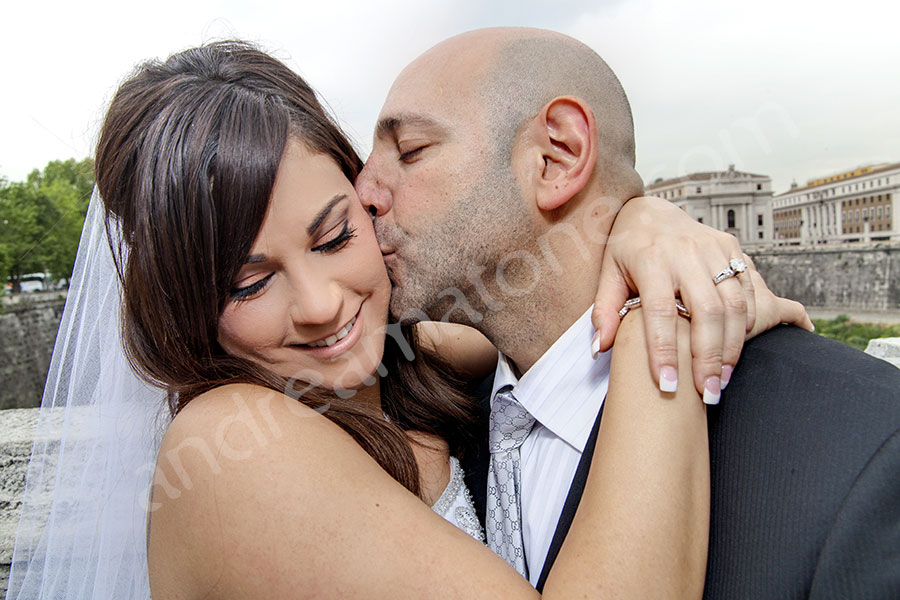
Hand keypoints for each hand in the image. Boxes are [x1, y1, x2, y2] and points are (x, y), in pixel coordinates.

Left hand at [591, 196, 811, 397]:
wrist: (651, 212)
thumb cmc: (626, 250)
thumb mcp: (607, 275)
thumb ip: (605, 310)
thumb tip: (600, 348)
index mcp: (650, 259)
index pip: (660, 312)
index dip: (665, 351)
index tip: (667, 386)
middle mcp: (685, 252)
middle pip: (706, 312)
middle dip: (708, 358)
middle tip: (707, 393)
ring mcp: (713, 248)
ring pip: (733, 304)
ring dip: (732, 347)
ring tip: (722, 380)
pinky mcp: (731, 248)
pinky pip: (747, 291)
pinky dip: (746, 324)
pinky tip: (735, 351)